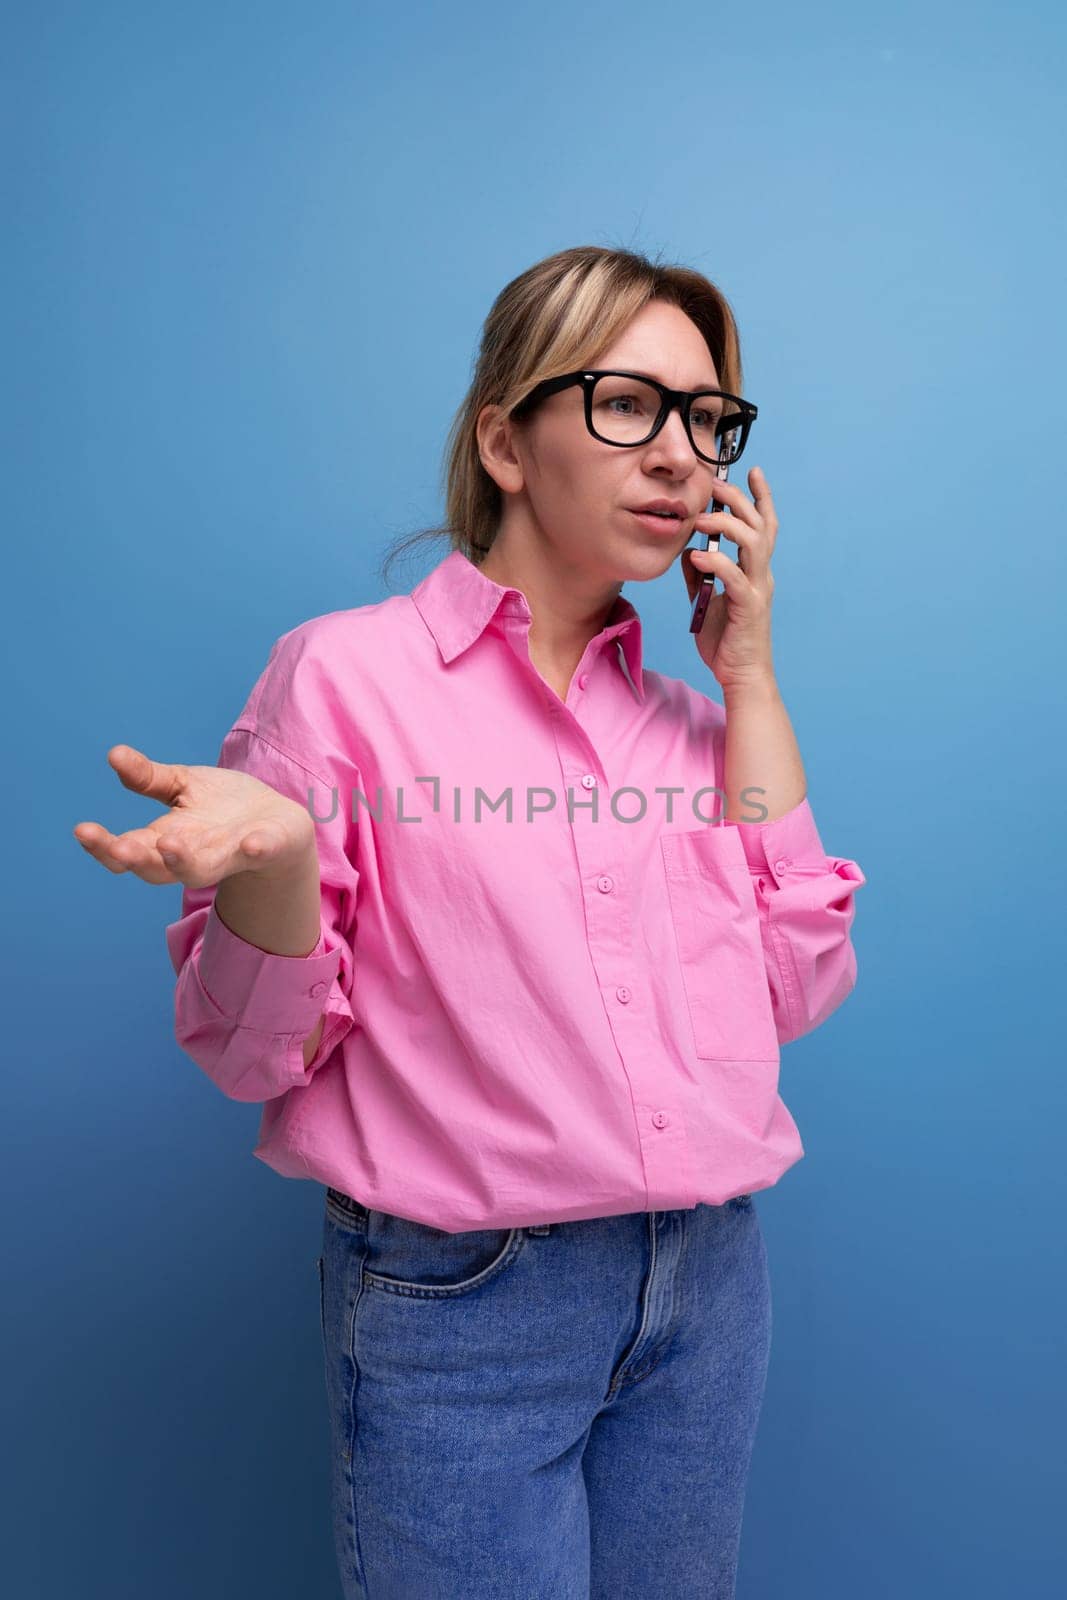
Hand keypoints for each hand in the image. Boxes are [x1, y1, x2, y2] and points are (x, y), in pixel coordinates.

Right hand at [72, 744, 315, 888]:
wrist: (278, 821)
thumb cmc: (223, 807)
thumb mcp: (183, 786)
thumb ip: (149, 778)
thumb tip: (114, 753)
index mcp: (166, 840)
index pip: (126, 851)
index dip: (103, 846)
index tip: (83, 830)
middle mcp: (192, 856)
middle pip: (155, 869)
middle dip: (136, 859)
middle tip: (120, 847)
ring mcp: (228, 855)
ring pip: (199, 871)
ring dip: (184, 860)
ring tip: (170, 843)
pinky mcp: (265, 848)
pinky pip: (259, 853)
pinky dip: (255, 849)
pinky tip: (252, 843)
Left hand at [679, 465, 778, 691]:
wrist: (741, 677)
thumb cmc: (727, 642)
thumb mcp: (706, 601)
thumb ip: (699, 575)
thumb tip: (689, 551)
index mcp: (754, 572)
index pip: (763, 526)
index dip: (760, 497)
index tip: (751, 471)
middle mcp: (761, 575)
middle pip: (760, 525)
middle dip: (739, 500)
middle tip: (715, 486)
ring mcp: (757, 590)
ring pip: (753, 543)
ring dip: (726, 526)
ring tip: (701, 521)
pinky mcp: (748, 608)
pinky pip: (734, 577)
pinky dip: (716, 562)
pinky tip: (697, 557)